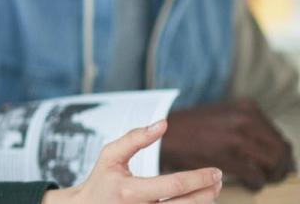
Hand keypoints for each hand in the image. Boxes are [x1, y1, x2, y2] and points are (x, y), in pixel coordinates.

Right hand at [42, 121, 221, 203]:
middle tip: (218, 180)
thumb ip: (134, 139)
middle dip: (209, 191)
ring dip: (204, 202)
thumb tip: (162, 124)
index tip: (216, 172)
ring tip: (211, 190)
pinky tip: (194, 200)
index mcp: (131, 191)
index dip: (200, 178)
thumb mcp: (110, 157)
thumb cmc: (101, 182)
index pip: (176, 185)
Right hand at [163, 100, 295, 189]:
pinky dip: (256, 182)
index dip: (281, 153)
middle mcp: (246, 119)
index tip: (279, 163)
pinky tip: (249, 183)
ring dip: (271, 175)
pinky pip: (255, 174)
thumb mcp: (223, 115)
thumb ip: (245, 123)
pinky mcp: (229, 155)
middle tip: (275, 175)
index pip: (278, 135)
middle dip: (280, 166)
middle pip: (280, 149)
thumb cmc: (192, 129)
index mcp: (246, 108)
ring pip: (273, 162)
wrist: (164, 136)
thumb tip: (267, 142)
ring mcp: (238, 137)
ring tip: (262, 180)